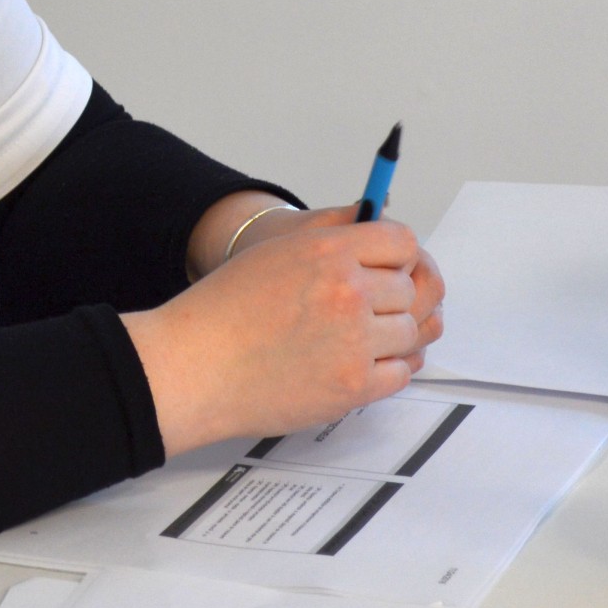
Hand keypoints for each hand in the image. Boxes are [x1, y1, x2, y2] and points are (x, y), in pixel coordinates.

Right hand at [191, 197, 446, 365]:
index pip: (402, 242)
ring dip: (387, 338)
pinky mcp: (355, 385)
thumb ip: (331, 240)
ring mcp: (354, 340)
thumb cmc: (225, 311)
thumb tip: (373, 222)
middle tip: (357, 312)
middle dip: (388, 301)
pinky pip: (401, 372)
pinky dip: (383, 370)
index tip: (387, 270)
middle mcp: (346, 291)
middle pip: (410, 290)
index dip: (397, 258)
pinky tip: (352, 364)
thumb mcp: (276, 253)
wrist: (196, 365)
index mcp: (326, 250)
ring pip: (410, 333)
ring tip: (348, 342)